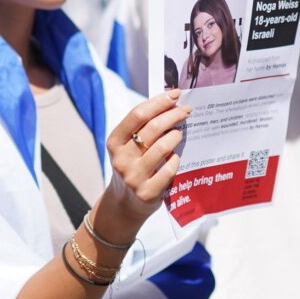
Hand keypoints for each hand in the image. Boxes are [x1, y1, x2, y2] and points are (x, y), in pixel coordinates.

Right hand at [100, 91, 190, 233]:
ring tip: (180, 133)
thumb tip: (171, 102)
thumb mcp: (127, 146)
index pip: (138, 114)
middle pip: (153, 128)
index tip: (175, 94)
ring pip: (163, 147)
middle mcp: (121, 158)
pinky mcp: (147, 193)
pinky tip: (176, 156)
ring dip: (176, 136)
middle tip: (186, 111)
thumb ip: (143, 127)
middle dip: (173, 115)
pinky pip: (169, 169)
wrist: (124, 204)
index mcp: (114, 142)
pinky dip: (176, 159)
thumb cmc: (132, 166)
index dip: (159, 102)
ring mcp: (133, 177)